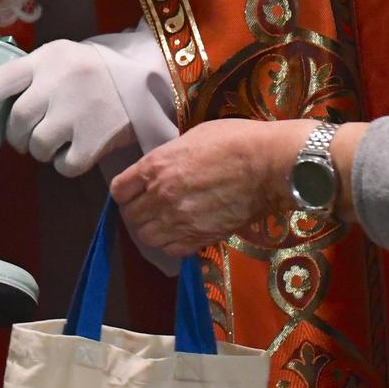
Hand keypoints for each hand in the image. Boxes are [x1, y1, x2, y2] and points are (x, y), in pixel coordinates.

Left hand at [0, 38, 135, 176]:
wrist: (140, 80)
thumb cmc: (87, 71)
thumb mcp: (58, 58)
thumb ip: (29, 77)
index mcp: (46, 60)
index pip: (2, 80)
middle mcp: (59, 83)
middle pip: (17, 121)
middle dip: (18, 134)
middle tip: (28, 134)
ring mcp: (78, 112)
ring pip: (38, 146)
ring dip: (41, 149)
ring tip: (57, 137)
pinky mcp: (96, 139)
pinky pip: (64, 166)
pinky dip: (65, 163)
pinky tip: (75, 148)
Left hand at [110, 119, 328, 258]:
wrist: (269, 164)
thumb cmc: (235, 140)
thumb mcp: (192, 137)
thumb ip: (170, 157)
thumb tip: (162, 169)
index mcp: (156, 166)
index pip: (119, 190)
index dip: (125, 191)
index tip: (133, 191)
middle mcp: (161, 195)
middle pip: (130, 216)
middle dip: (135, 212)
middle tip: (147, 208)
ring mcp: (180, 220)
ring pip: (146, 238)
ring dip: (150, 231)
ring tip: (163, 223)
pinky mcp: (200, 237)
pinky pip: (171, 250)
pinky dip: (171, 245)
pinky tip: (180, 233)